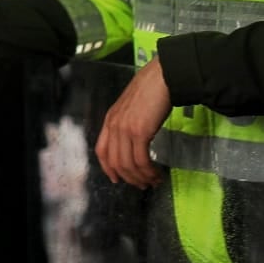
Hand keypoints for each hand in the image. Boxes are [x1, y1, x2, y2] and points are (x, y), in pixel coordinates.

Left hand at [95, 57, 170, 188]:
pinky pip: (141, 160)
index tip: (117, 179)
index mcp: (110, 119)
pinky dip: (149, 171)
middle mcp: (114, 126)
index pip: (101, 150)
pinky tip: (157, 173)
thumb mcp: (130, 107)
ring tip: (153, 181)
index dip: (108, 168)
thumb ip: (126, 123)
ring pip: (128, 164)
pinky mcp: (140, 132)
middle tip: (142, 184)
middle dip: (129, 178)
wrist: (162, 78)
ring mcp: (125, 129)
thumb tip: (133, 143)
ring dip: (141, 177)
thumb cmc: (150, 90)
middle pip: (115, 162)